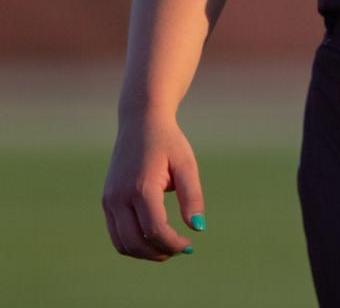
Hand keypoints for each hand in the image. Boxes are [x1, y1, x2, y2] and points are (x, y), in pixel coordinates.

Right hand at [102, 114, 205, 260]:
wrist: (141, 121)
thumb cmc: (168, 142)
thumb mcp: (186, 164)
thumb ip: (192, 196)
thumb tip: (198, 228)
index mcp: (141, 186)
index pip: (155, 230)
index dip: (173, 243)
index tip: (189, 244)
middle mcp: (120, 196)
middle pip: (137, 242)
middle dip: (160, 252)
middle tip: (180, 248)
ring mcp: (110, 200)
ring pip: (123, 244)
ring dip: (145, 252)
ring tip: (167, 246)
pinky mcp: (107, 201)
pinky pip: (116, 235)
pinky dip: (133, 244)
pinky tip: (152, 238)